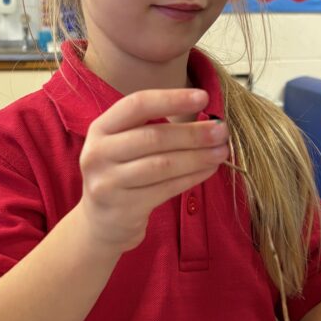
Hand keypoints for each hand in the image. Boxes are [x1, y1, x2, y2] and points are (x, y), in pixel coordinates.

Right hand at [78, 88, 228, 251]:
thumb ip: (152, 129)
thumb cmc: (122, 175)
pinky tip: (209, 170)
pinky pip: (167, 188)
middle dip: (193, 133)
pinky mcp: (124, 208)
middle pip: (153, 137)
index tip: (203, 98)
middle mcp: (98, 153)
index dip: (171, 99)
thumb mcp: (123, 146)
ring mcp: (108, 183)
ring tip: (221, 152)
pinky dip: (192, 177)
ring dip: (197, 157)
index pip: (137, 105)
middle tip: (222, 131)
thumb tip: (207, 121)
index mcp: (100, 129)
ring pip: (163, 165)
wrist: (101, 222)